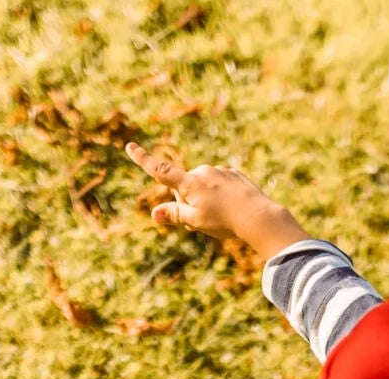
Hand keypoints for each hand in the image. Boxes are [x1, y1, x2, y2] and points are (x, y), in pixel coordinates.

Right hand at [123, 141, 310, 257]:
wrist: (259, 217)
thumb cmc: (225, 222)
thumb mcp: (196, 222)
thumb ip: (174, 215)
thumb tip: (154, 214)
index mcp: (190, 183)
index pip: (160, 171)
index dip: (143, 160)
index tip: (129, 146)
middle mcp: (203, 172)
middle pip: (185, 187)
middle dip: (188, 202)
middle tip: (203, 221)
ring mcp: (220, 172)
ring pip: (204, 187)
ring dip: (206, 199)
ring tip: (222, 216)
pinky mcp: (234, 174)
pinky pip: (220, 185)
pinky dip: (222, 195)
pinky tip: (233, 207)